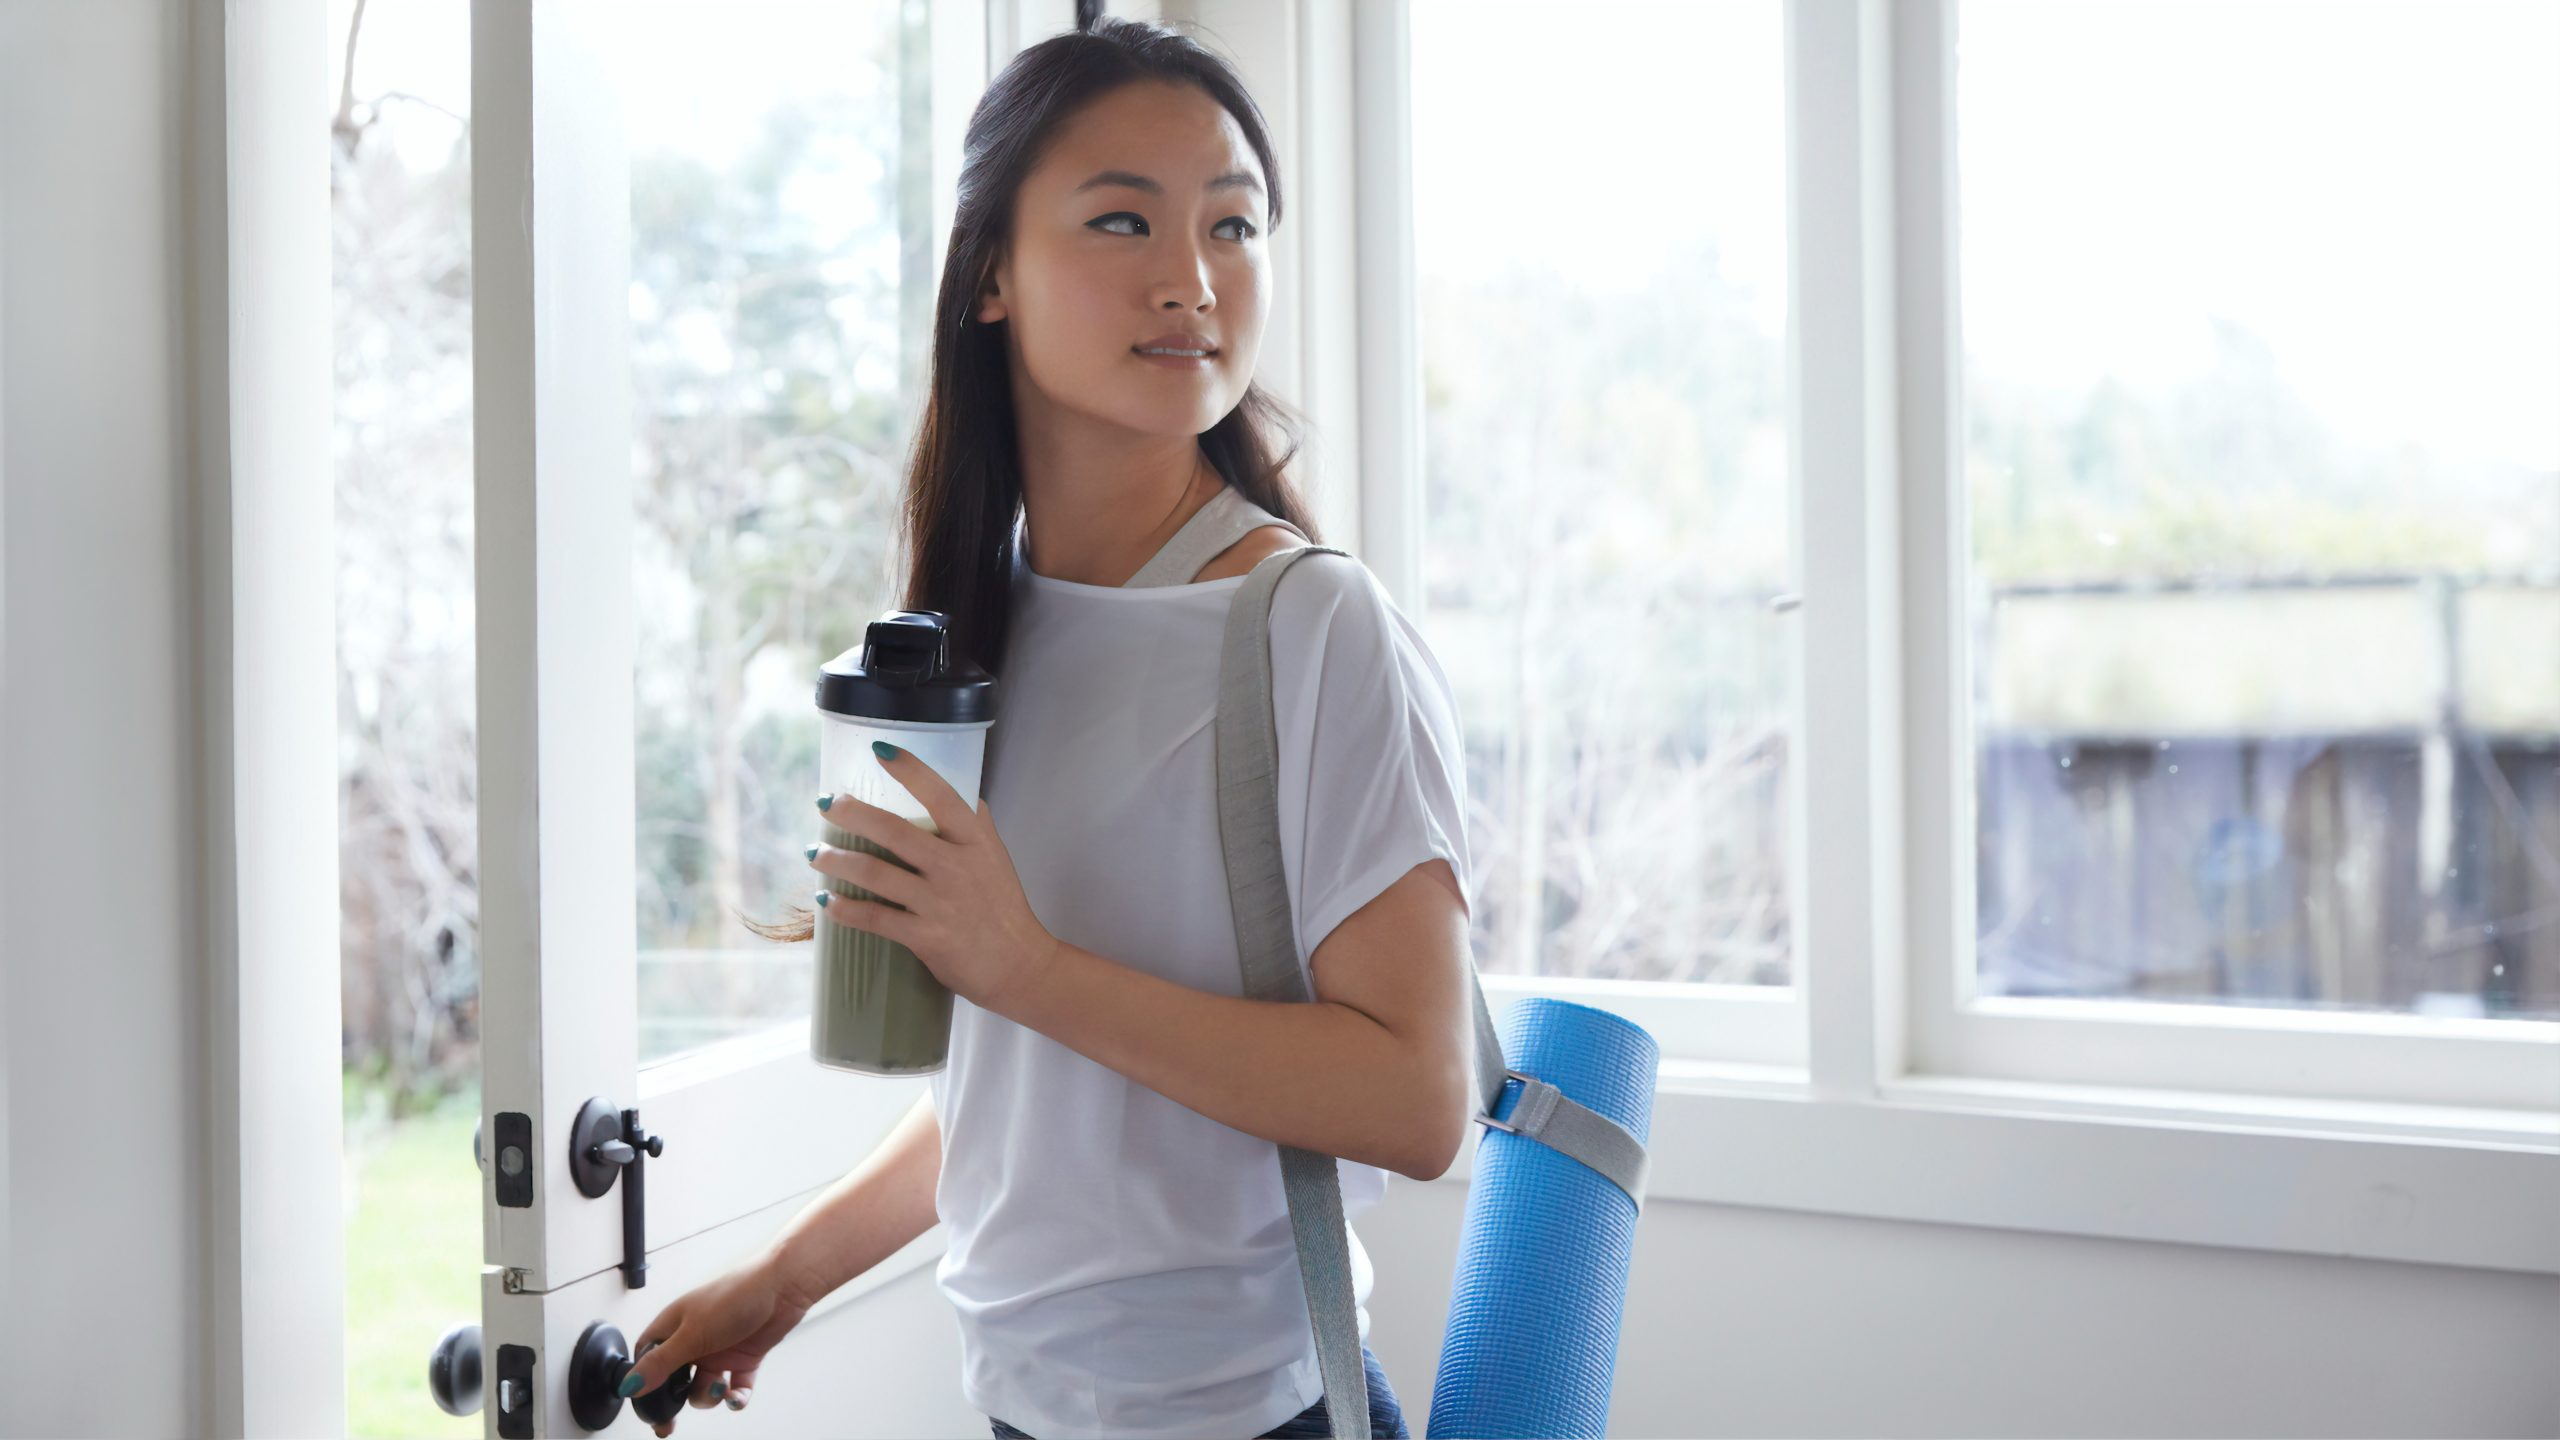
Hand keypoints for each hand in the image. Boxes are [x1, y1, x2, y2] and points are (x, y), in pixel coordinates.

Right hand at [614, 1251, 818, 1434]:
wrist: (784, 1286)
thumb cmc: (735, 1296)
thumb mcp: (691, 1334)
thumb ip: (661, 1363)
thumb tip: (629, 1386)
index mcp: (674, 1326)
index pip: (648, 1358)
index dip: (643, 1380)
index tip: (646, 1405)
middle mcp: (694, 1339)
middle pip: (675, 1379)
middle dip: (673, 1402)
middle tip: (668, 1425)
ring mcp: (720, 1349)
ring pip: (704, 1388)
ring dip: (710, 1395)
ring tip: (720, 1386)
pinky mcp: (744, 1357)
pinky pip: (735, 1387)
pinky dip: (736, 1397)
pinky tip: (737, 1396)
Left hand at [808, 740, 1062, 1014]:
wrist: (1020, 965)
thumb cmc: (1004, 908)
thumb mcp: (997, 857)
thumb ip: (977, 824)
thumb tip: (961, 789)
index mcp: (975, 841)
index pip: (942, 795)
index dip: (911, 770)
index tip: (880, 750)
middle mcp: (956, 867)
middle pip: (894, 831)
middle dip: (852, 813)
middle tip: (826, 803)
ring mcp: (939, 902)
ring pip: (875, 873)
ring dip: (836, 861)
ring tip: (813, 853)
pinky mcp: (925, 937)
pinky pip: (874, 918)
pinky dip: (844, 909)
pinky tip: (826, 901)